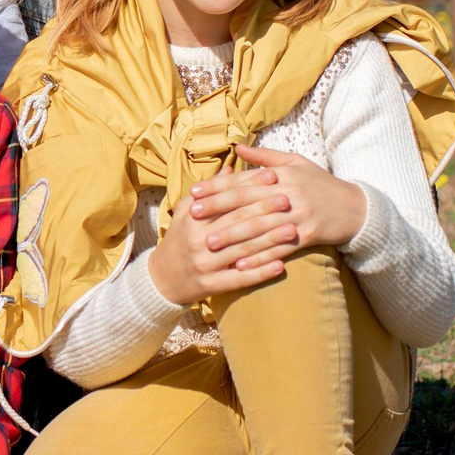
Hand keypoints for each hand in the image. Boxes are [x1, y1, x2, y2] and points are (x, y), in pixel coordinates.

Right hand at [145, 178, 298, 306]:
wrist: (162, 279)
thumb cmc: (178, 239)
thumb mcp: (185, 211)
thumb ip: (209, 191)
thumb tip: (231, 168)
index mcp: (193, 218)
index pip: (227, 199)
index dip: (250, 186)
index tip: (273, 176)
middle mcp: (199, 240)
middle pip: (237, 222)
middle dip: (265, 209)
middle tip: (288, 200)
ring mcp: (206, 264)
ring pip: (243, 250)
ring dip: (270, 240)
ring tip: (292, 230)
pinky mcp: (212, 285)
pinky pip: (240, 279)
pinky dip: (261, 272)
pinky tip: (281, 266)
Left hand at [191, 145, 367, 252]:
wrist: (354, 207)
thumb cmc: (320, 183)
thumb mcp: (296, 162)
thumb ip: (264, 156)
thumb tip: (236, 147)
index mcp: (283, 175)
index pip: (244, 181)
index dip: (217, 187)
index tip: (194, 193)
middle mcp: (289, 195)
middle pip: (247, 204)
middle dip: (218, 211)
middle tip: (193, 217)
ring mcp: (298, 217)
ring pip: (260, 229)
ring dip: (232, 238)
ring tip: (209, 244)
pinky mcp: (307, 236)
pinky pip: (278, 249)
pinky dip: (258, 258)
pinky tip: (240, 265)